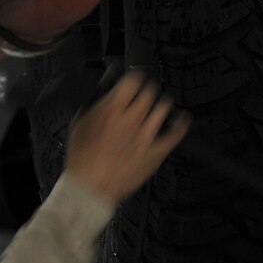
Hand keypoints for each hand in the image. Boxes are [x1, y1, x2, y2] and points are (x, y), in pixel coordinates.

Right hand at [64, 72, 190, 202]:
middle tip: (147, 90)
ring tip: (161, 103)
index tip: (136, 77)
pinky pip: (176, 133)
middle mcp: (132, 120)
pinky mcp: (156, 152)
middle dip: (149, 87)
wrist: (89, 187)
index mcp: (112, 110)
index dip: (136, 75)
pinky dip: (182, 122)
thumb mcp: (80, 123)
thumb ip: (95, 101)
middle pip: (151, 91)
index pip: (133, 80)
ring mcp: (146, 136)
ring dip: (163, 102)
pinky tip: (182, 118)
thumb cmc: (82, 159)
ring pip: (164, 107)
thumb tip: (104, 86)